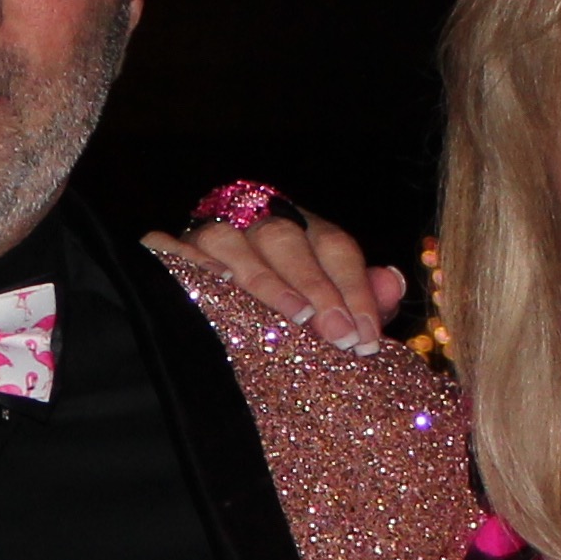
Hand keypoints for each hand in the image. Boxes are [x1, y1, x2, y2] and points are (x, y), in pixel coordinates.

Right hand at [157, 195, 405, 351]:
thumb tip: (394, 284)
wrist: (206, 313)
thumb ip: (362, 298)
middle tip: (338, 334)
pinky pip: (170, 248)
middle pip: (285, 238)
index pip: (334, 246)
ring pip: (231, 240)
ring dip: (262, 278)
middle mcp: (254, 221)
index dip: (354, 290)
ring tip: (291, 316)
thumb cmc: (285, 312)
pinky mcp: (166, 247)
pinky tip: (212, 289)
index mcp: (302, 228)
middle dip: (315, 286)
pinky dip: (189, 264)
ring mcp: (207, 232)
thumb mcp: (330, 305)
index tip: (367, 338)